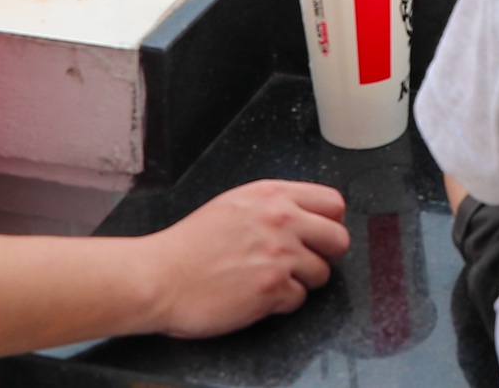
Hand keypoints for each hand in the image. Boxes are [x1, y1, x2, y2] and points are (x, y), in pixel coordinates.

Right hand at [133, 180, 349, 338]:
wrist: (159, 277)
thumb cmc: (188, 246)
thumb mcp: (233, 205)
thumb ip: (272, 206)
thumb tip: (305, 217)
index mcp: (272, 195)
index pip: (333, 202)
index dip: (329, 222)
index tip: (319, 234)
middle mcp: (281, 221)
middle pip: (339, 238)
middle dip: (325, 254)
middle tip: (303, 262)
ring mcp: (279, 256)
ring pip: (322, 273)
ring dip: (301, 281)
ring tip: (270, 280)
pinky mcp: (273, 289)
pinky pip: (299, 300)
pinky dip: (282, 303)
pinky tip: (256, 295)